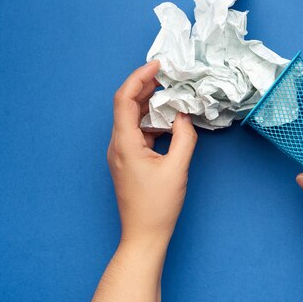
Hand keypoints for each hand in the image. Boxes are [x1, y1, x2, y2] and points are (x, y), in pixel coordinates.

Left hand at [107, 60, 197, 247]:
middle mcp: (117, 145)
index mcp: (124, 143)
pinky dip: (153, 122)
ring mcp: (121, 153)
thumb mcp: (177, 168)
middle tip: (169, 75)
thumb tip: (184, 115)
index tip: (158, 65)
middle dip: (146, 87)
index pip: (124, 99)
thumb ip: (184, 137)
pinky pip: (138, 133)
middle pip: (126, 105)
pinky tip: (170, 122)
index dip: (139, 77)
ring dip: (151, 105)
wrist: (144, 236)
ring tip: (173, 95)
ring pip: (133, 119)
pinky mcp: (128, 161)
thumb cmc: (158, 206)